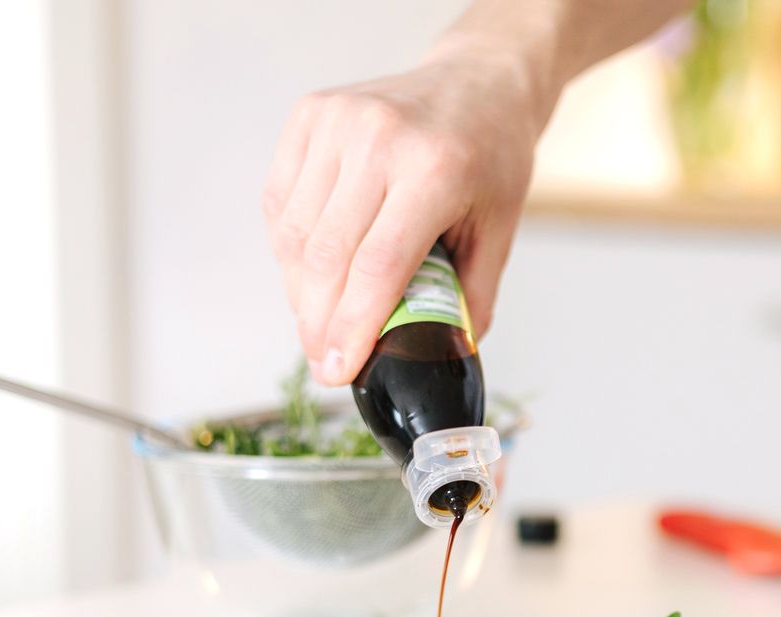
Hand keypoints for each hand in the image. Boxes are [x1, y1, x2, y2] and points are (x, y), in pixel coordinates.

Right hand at [263, 55, 542, 384]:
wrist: (478, 81)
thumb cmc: (491, 156)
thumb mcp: (499, 231)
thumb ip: (468, 299)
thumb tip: (441, 359)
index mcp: (435, 170)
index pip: (377, 267)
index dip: (351, 327)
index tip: (338, 370)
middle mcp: (380, 138)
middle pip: (327, 257)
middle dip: (319, 322)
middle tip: (326, 360)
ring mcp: (338, 121)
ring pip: (295, 234)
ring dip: (301, 291)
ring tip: (320, 321)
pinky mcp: (310, 114)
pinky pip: (281, 202)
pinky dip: (289, 249)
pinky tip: (312, 273)